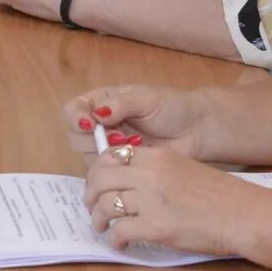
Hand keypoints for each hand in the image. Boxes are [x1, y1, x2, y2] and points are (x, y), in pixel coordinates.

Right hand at [62, 84, 207, 155]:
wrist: (197, 130)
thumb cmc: (172, 108)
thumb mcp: (145, 99)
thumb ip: (119, 105)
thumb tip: (96, 115)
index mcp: (103, 101)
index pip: (74, 109)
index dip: (76, 118)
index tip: (90, 125)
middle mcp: (101, 124)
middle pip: (76, 136)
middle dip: (94, 139)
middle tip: (121, 136)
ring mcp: (110, 147)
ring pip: (88, 155)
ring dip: (107, 153)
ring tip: (134, 144)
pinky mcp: (121, 166)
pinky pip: (105, 172)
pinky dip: (116, 166)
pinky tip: (136, 157)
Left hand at [80, 141, 271, 260]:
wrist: (244, 214)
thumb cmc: (222, 195)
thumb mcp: (185, 168)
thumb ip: (157, 171)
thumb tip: (131, 184)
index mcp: (157, 157)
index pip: (111, 157)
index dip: (97, 172)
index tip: (97, 184)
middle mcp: (149, 174)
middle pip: (100, 179)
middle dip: (90, 195)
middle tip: (92, 207)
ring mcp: (150, 200)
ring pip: (104, 205)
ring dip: (98, 219)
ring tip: (102, 227)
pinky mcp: (155, 227)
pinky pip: (120, 231)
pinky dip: (115, 239)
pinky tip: (121, 243)